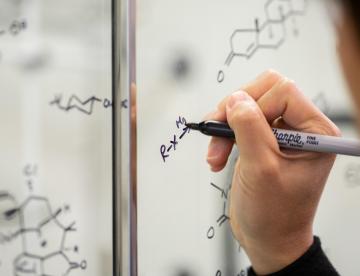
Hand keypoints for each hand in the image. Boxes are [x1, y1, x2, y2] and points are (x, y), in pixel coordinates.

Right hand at [206, 70, 339, 274]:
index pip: (283, 91)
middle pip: (263, 92)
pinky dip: (223, 136)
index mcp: (315, 132)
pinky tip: (217, 156)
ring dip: (224, 126)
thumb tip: (235, 99)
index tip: (235, 128)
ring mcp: (279, 134)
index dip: (255, 106)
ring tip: (215, 155)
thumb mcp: (261, 169)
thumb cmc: (274, 214)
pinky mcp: (262, 141)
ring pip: (247, 105)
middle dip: (234, 112)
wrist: (268, 238)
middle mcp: (300, 129)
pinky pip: (239, 122)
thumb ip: (249, 128)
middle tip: (216, 132)